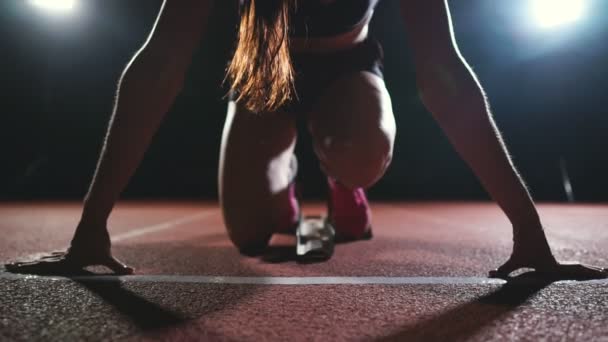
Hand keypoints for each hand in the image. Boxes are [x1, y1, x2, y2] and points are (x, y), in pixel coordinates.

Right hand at [4, 221, 132, 275]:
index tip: (15, 271)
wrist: (94, 219)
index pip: (46, 269)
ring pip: (45, 259)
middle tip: (7, 268)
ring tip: (16, 265)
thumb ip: (117, 267)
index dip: (31, 271)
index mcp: (68, 262)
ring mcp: (65, 252)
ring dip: (31, 263)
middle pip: (40, 264)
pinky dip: (42, 259)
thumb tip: (132, 272)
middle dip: (25, 267)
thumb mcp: (107, 256)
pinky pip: (52, 256)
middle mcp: (63, 256)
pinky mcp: (70, 248)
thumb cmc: (99, 239)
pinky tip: (38, 260)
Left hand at [490, 227, 606, 279]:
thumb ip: (504, 270)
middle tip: (606, 274)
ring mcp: (551, 258)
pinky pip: (562, 263)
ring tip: (598, 272)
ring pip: (571, 266)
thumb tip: (490, 275)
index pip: (575, 273)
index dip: (588, 275)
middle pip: (577, 270)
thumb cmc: (522, 242)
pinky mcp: (545, 254)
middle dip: (590, 274)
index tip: (604, 274)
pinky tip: (575, 269)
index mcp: (553, 267)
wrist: (527, 222)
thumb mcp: (514, 259)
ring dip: (583, 270)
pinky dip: (573, 267)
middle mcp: (555, 263)